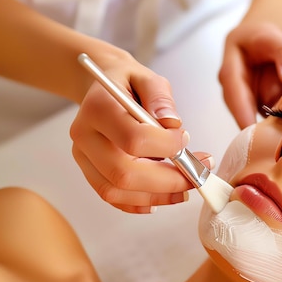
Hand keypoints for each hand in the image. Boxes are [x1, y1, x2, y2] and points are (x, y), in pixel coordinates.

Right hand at [70, 54, 211, 213]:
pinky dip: (140, 202)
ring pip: (117, 190)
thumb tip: (173, 125)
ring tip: (187, 187)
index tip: (186, 139)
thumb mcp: (149, 78)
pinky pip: (112, 197)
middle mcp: (84, 135)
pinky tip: (164, 197)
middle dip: (168, 180)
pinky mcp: (90, 171)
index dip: (166, 146)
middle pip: (123, 172)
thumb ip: (161, 98)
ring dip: (158, 195)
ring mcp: (84, 157)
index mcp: (97, 108)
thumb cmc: (129, 83)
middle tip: (198, 174)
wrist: (102, 88)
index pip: (133, 138)